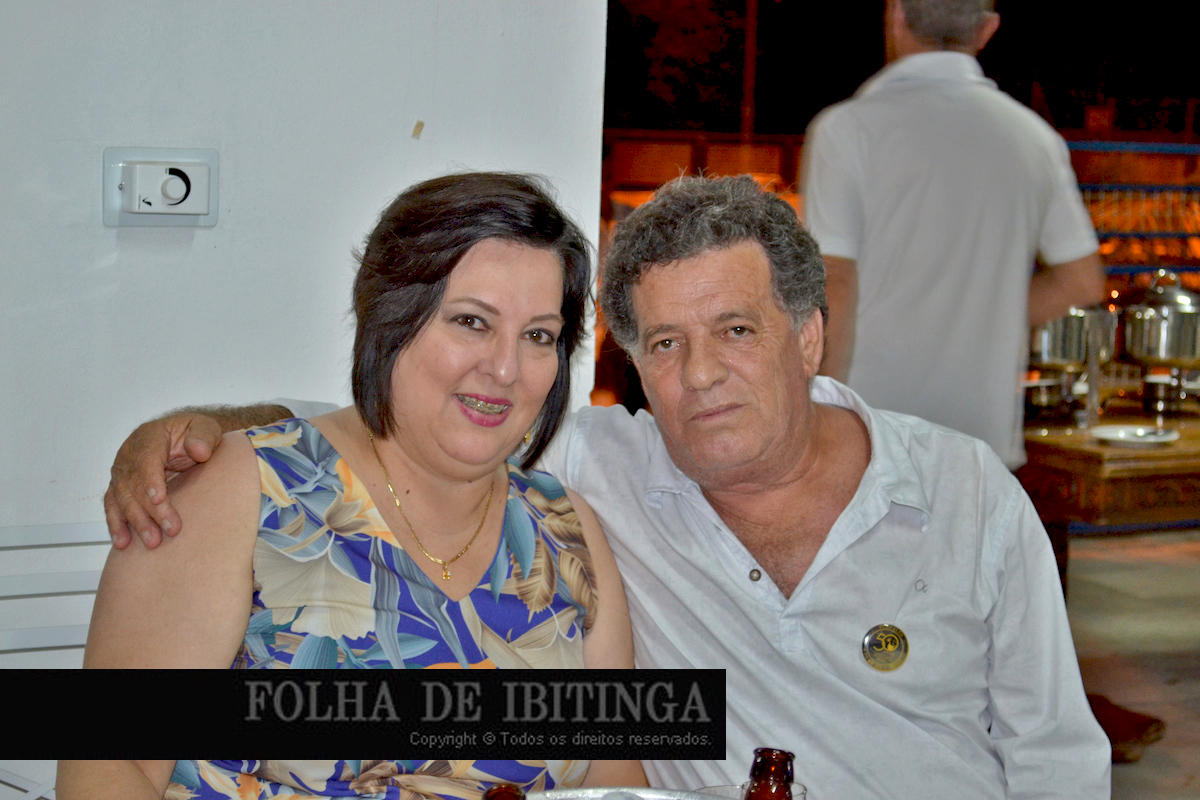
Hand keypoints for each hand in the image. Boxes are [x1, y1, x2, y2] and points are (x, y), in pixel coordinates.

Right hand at [104, 412, 223, 548]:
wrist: (184, 437)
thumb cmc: (194, 433)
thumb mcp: (205, 427)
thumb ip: (204, 436)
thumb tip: (199, 449)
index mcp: (149, 436)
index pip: (146, 459)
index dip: (151, 479)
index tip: (159, 499)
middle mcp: (129, 454)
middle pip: (135, 484)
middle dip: (151, 510)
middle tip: (170, 529)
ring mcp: (122, 471)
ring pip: (123, 498)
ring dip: (136, 522)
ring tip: (152, 541)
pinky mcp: (119, 486)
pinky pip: (114, 506)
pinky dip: (117, 524)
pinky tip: (122, 542)